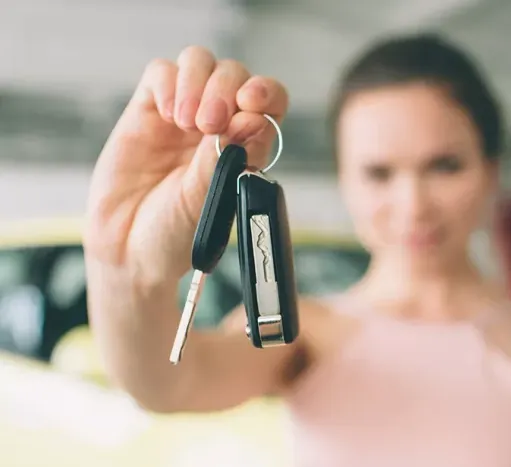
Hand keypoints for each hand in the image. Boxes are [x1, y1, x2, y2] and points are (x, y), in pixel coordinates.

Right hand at [83, 46, 288, 287]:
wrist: (129, 248)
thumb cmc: (176, 232)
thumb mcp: (207, 200)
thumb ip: (226, 158)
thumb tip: (254, 120)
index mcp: (245, 145)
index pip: (269, 101)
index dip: (265, 93)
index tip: (251, 103)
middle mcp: (219, 125)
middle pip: (234, 74)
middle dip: (225, 90)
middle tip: (209, 124)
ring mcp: (183, 115)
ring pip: (199, 62)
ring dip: (198, 82)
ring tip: (185, 121)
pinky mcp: (148, 111)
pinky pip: (160, 73)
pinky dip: (167, 84)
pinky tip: (166, 114)